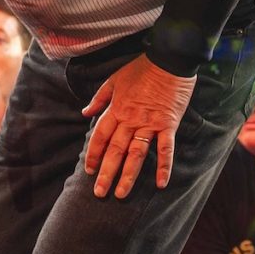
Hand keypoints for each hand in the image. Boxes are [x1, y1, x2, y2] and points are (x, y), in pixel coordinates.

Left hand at [80, 54, 195, 197]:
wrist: (169, 60)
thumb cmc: (142, 68)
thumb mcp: (115, 79)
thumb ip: (100, 98)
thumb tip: (85, 112)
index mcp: (116, 109)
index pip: (100, 137)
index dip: (93, 155)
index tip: (89, 171)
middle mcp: (131, 120)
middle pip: (116, 151)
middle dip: (106, 173)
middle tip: (100, 193)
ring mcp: (150, 124)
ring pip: (136, 154)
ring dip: (128, 175)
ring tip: (121, 194)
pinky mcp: (168, 125)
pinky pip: (165, 149)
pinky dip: (164, 166)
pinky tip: (161, 184)